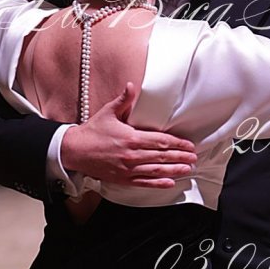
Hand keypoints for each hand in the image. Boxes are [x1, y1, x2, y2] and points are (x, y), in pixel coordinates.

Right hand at [61, 83, 196, 187]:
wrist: (75, 151)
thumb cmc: (93, 131)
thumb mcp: (108, 112)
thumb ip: (123, 100)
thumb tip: (131, 85)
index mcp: (131, 138)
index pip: (160, 141)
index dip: (177, 143)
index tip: (189, 145)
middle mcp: (132, 155)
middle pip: (162, 156)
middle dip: (180, 157)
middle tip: (194, 157)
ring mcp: (128, 169)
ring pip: (156, 171)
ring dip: (174, 170)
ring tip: (188, 169)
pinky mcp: (123, 179)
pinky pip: (144, 182)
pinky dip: (158, 183)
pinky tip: (170, 183)